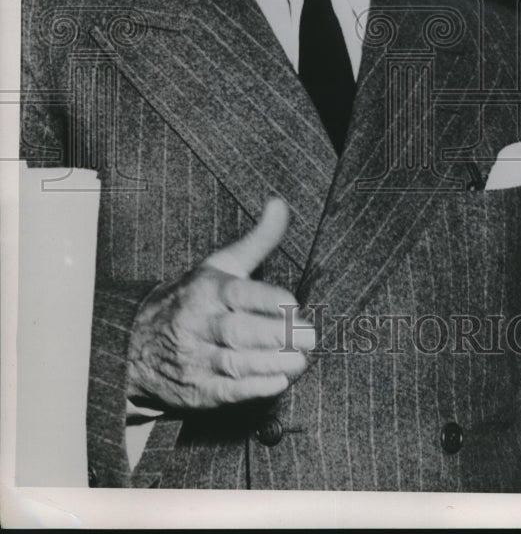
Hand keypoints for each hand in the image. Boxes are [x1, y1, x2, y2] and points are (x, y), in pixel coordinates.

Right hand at [127, 196, 314, 410]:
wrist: (135, 343)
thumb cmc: (193, 297)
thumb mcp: (221, 265)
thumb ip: (257, 240)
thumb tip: (279, 204)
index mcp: (207, 289)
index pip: (240, 294)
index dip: (269, 300)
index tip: (294, 303)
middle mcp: (199, 323)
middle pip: (241, 331)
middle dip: (278, 335)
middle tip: (310, 336)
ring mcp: (194, 358)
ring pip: (236, 362)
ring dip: (272, 363)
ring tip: (301, 360)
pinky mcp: (195, 389)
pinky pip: (226, 391)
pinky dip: (253, 388)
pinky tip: (279, 382)